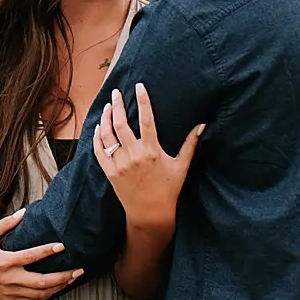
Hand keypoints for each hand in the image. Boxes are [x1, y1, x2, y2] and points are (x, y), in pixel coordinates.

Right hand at [0, 208, 83, 299]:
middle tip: (79, 270)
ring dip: (58, 288)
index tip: (62, 245)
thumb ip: (5, 224)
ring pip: (39, 295)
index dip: (48, 250)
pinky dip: (45, 296)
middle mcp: (9, 279)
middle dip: (63, 277)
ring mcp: (9, 292)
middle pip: (42, 282)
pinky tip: (54, 290)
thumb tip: (24, 212)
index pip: (31, 256)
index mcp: (4, 261)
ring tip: (71, 280)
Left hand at [94, 83, 203, 231]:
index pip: (146, 119)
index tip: (138, 86)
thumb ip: (190, 144)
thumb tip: (202, 125)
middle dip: (117, 105)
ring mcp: (119, 164)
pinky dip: (97, 137)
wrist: (150, 213)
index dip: (142, 100)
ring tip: (108, 106)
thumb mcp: (182, 166)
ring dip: (106, 118)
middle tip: (116, 92)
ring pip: (108, 135)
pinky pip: (99, 151)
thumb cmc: (169, 189)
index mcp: (152, 151)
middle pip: (121, 123)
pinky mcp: (109, 173)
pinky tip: (99, 127)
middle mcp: (134, 155)